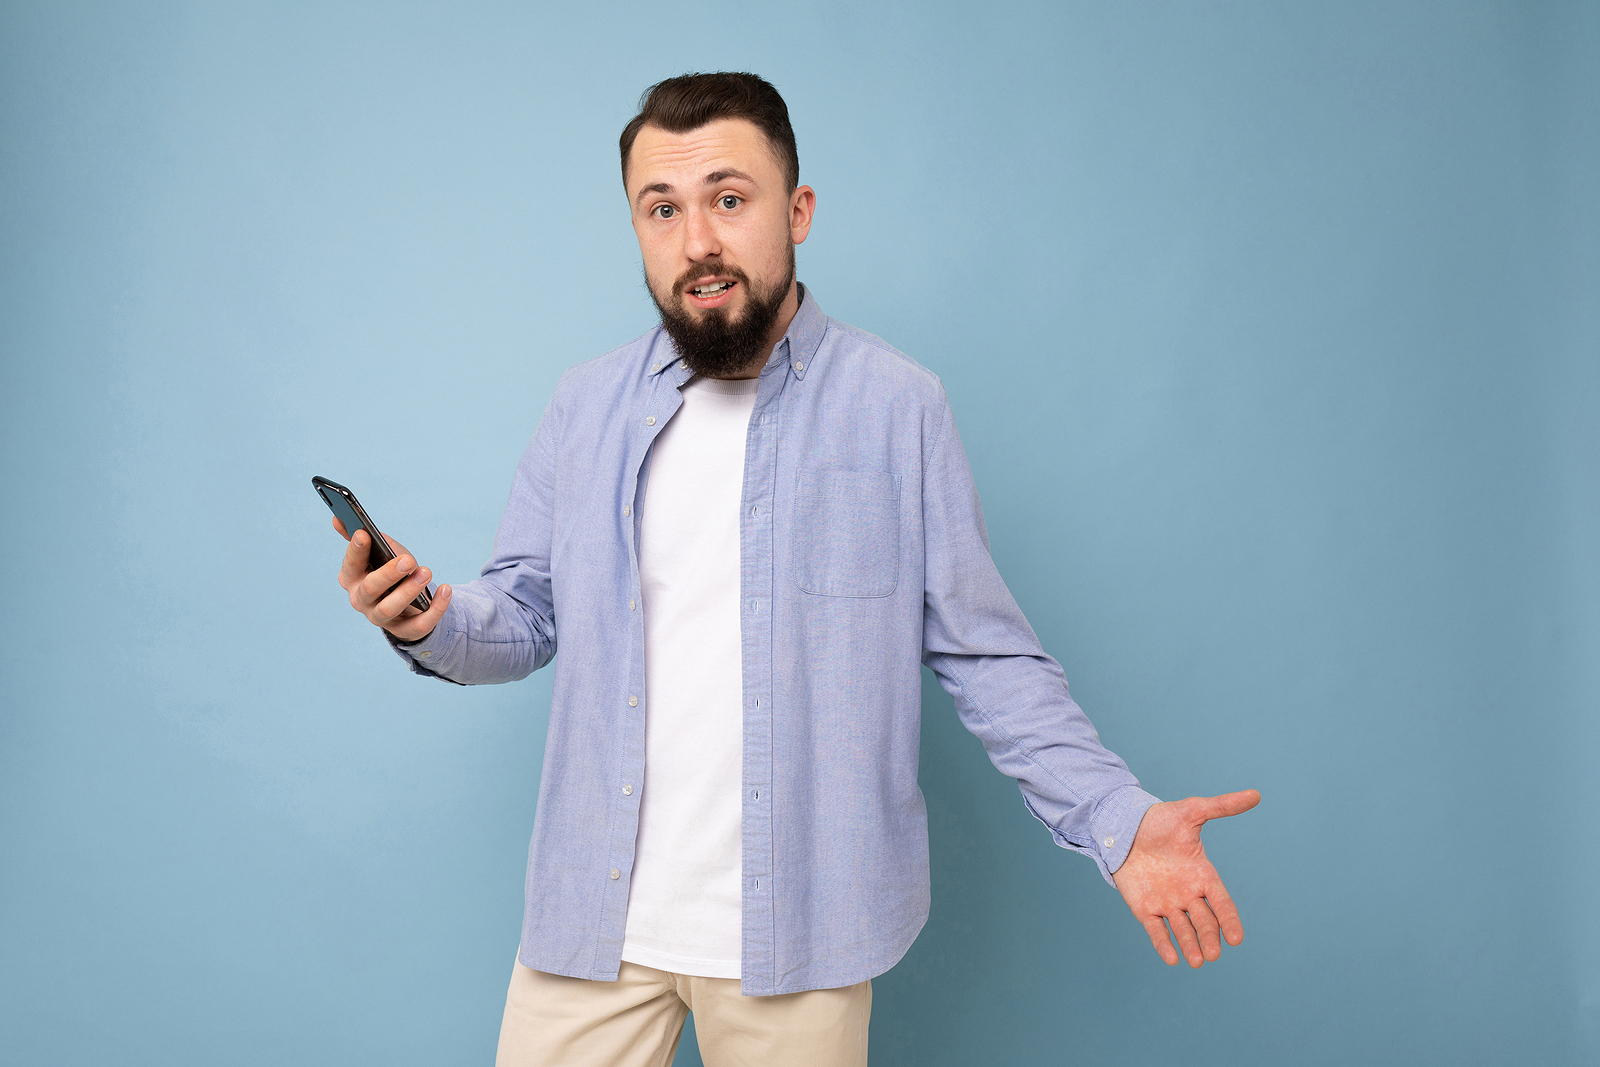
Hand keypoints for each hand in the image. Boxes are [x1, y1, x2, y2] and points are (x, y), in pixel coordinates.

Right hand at [332, 516, 452, 641]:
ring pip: (390, 608)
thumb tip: (337, 518)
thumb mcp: (378, 552)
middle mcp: (361, 600)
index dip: (356, 550)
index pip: (350, 565)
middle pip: (370, 589)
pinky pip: (419, 624)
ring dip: (409, 590)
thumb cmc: (390, 572)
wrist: (407, 604)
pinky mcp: (404, 630)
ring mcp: (381, 618)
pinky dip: (435, 608)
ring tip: (426, 572)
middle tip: (408, 560)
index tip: (364, 534)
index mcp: (352, 578)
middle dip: (389, 573)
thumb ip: (361, 537)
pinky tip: (446, 590)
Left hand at [1112, 789, 1259, 967]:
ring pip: (1182, 930)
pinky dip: (1164, 944)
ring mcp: (1166, 902)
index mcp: (1203, 875)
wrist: (1124, 825)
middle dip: (1209, 938)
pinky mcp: (1144, 908)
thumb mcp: (1192, 811)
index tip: (1237, 939)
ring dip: (1190, 945)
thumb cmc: (1160, 819)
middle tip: (1213, 954)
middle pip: (1204, 922)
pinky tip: (1172, 959)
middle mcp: (1188, 894)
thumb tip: (1256, 794)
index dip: (1229, 920)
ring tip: (1198, 961)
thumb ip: (1222, 806)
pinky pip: (1156, 930)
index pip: (1222, 903)